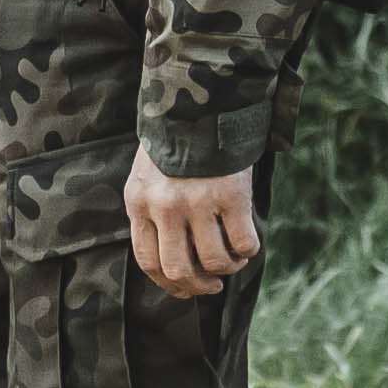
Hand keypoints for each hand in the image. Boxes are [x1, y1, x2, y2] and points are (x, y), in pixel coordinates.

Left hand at [125, 152, 260, 299]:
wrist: (204, 99)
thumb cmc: (177, 141)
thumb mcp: (149, 175)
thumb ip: (153, 212)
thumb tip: (172, 262)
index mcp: (140, 201)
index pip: (149, 261)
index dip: (169, 284)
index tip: (186, 288)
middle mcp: (165, 206)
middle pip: (179, 269)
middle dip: (198, 286)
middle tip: (212, 284)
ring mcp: (198, 202)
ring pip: (214, 261)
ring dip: (227, 269)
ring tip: (234, 261)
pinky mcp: (232, 196)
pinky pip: (243, 243)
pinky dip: (247, 251)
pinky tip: (247, 244)